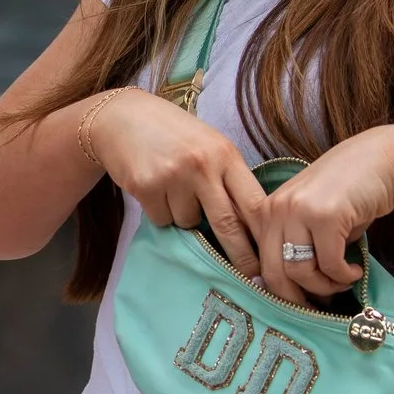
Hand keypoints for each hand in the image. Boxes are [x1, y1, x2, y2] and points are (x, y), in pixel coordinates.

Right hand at [82, 89, 272, 277]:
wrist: (123, 117)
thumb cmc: (174, 134)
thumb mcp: (210, 146)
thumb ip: (229, 178)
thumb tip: (250, 227)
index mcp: (225, 154)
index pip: (254, 202)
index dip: (264, 234)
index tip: (270, 257)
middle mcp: (202, 165)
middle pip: (228, 224)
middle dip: (240, 255)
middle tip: (249, 276)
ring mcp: (173, 176)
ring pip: (189, 224)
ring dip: (186, 220)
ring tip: (176, 192)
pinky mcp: (146, 187)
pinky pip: (163, 221)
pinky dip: (162, 214)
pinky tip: (157, 190)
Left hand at [249, 126, 393, 303]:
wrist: (385, 160)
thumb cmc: (351, 191)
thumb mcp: (312, 215)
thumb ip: (297, 244)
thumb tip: (294, 290)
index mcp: (268, 209)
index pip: (260, 262)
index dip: (278, 291)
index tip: (300, 303)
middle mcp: (277, 208)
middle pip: (274, 273)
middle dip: (297, 299)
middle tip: (319, 307)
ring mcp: (299, 210)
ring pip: (299, 272)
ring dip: (325, 287)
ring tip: (342, 282)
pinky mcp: (326, 216)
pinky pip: (330, 264)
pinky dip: (344, 276)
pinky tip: (355, 270)